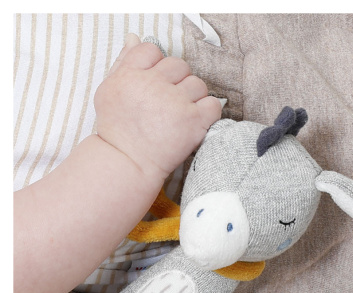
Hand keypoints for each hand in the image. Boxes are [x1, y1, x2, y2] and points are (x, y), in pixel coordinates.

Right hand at [94, 34, 220, 178]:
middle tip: (170, 104)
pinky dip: (208, 113)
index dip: (157, 67)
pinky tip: (196, 122)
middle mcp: (153, 84)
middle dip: (178, 83)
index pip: (153, 50)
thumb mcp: (109, 92)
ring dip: (194, 98)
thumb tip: (134, 38)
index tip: (156, 85)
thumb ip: (123, 63)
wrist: (128, 163)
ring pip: (198, 84)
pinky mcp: (193, 120)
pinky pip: (213, 104)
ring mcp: (175, 102)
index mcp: (130, 74)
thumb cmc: (118, 131)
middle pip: (180, 66)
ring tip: (181, 116)